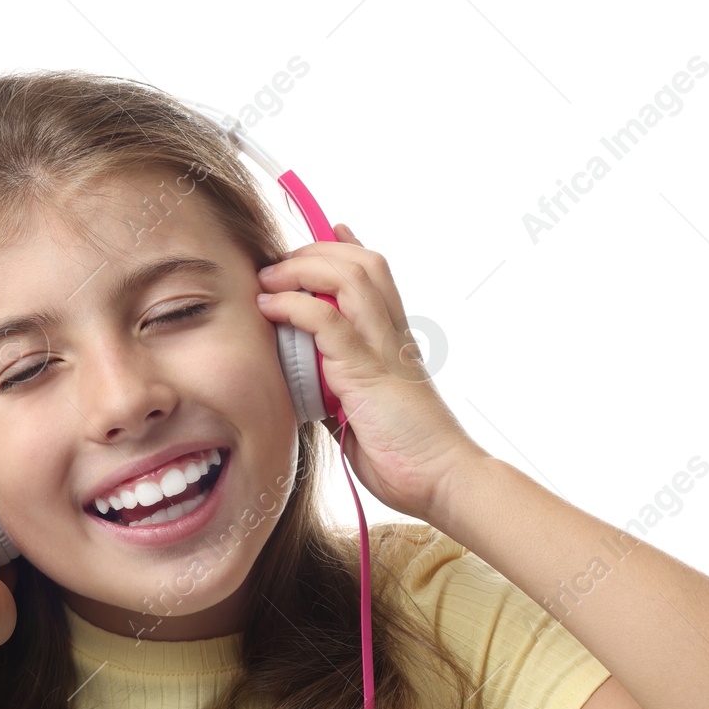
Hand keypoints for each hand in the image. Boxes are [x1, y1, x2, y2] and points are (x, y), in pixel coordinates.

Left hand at [255, 223, 481, 522]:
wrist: (439, 478)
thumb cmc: (404, 454)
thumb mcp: (358, 414)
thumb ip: (336, 390)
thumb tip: (307, 385)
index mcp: (393, 341)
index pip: (375, 275)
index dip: (348, 246)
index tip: (326, 230)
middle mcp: (391, 334)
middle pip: (362, 262)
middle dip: (315, 251)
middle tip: (276, 265)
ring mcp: (381, 348)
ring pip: (349, 277)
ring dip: (301, 269)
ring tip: (269, 279)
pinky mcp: (367, 370)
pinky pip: (328, 321)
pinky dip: (294, 306)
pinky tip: (270, 307)